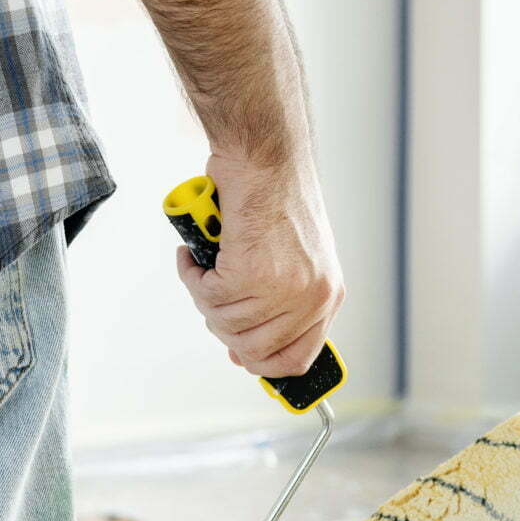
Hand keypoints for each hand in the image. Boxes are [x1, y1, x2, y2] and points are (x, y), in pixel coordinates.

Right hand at [174, 155, 342, 379]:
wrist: (265, 157)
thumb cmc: (275, 196)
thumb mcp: (296, 258)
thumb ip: (279, 303)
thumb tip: (245, 349)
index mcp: (327, 295)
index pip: (296, 358)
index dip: (260, 362)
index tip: (239, 353)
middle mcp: (311, 296)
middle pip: (252, 349)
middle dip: (222, 325)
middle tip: (212, 292)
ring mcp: (283, 288)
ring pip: (224, 323)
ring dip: (204, 294)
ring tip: (205, 263)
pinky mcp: (251, 272)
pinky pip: (207, 296)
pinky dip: (192, 273)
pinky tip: (195, 252)